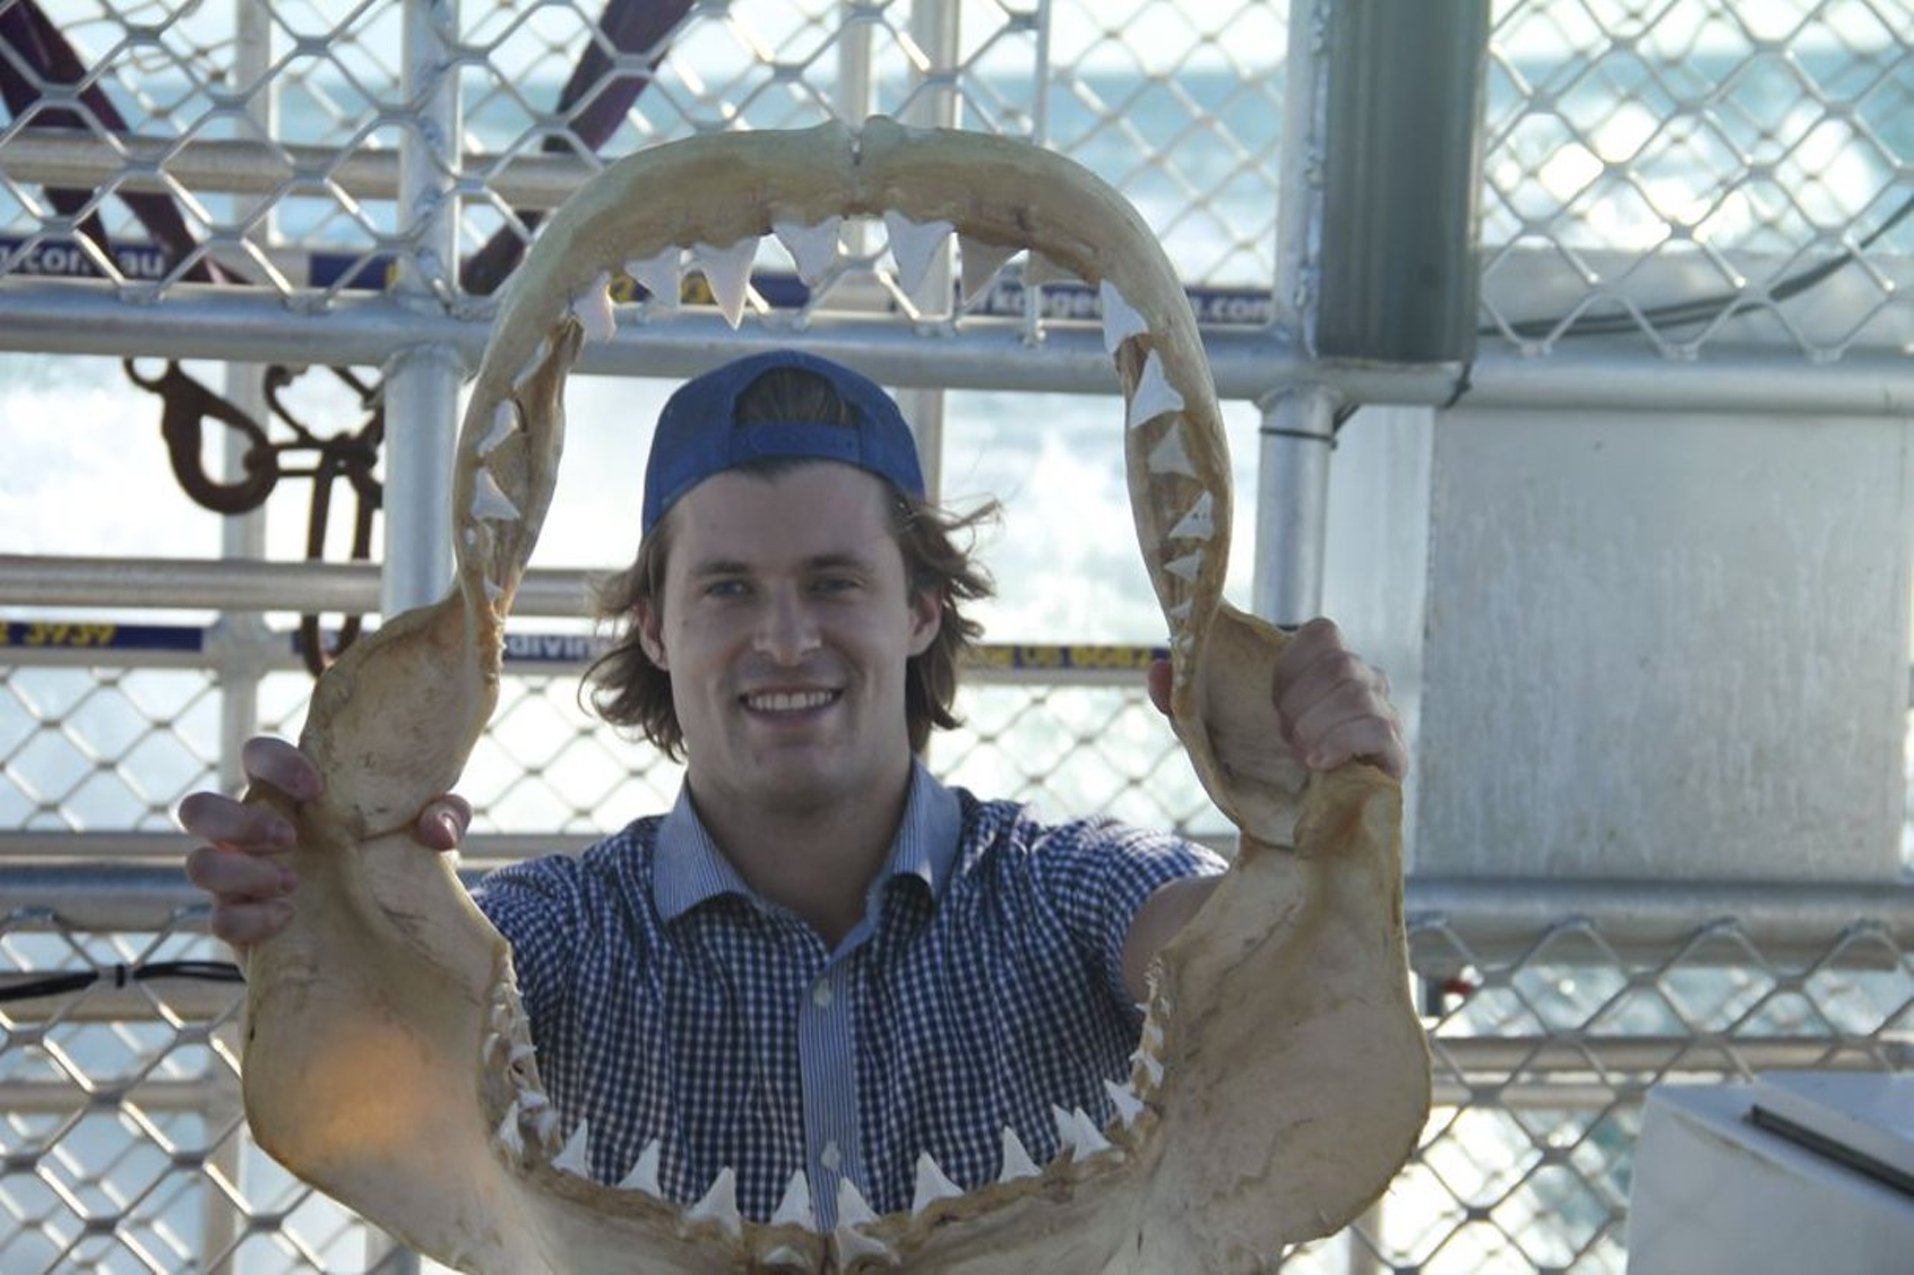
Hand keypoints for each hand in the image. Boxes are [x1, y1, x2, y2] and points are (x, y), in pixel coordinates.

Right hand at [179, 736, 470, 946]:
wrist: (388, 929)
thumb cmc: (394, 859)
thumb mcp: (425, 835)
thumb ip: (443, 816)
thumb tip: (439, 829)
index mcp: (287, 794)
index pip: (257, 756)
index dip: (275, 763)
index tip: (316, 788)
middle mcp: (249, 832)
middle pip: (200, 809)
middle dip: (238, 822)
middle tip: (290, 838)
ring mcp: (237, 879)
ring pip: (198, 865)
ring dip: (240, 872)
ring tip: (293, 883)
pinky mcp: (239, 925)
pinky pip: (218, 920)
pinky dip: (248, 919)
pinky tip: (288, 919)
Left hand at [1147, 617, 1406, 780]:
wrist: (1277, 839)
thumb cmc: (1252, 776)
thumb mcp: (1210, 737)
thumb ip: (1180, 700)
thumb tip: (1157, 669)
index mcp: (1319, 671)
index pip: (1324, 633)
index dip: (1292, 661)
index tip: (1269, 699)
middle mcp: (1360, 686)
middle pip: (1342, 662)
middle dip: (1301, 699)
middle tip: (1281, 734)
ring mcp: (1381, 719)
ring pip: (1362, 691)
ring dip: (1317, 722)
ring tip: (1297, 753)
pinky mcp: (1392, 757)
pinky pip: (1380, 729)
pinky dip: (1342, 740)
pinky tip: (1315, 763)